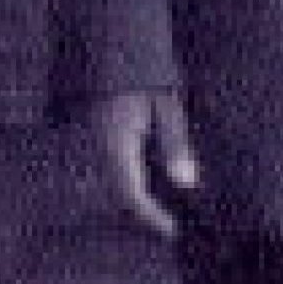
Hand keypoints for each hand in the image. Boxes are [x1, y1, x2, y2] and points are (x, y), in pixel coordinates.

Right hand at [81, 89, 202, 237]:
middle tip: (175, 227)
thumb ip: (175, 144)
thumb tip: (185, 183)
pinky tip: (159, 183)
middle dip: (146, 216)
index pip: (130, 195)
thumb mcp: (167, 106)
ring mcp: (97, 146)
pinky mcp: (102, 141)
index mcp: (116, 145)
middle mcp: (100, 150)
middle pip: (120, 197)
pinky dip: (137, 184)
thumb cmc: (144, 76)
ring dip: (141, 201)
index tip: (173, 232)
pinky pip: (117, 172)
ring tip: (171, 210)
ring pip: (117, 186)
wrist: (114, 51)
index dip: (151, 218)